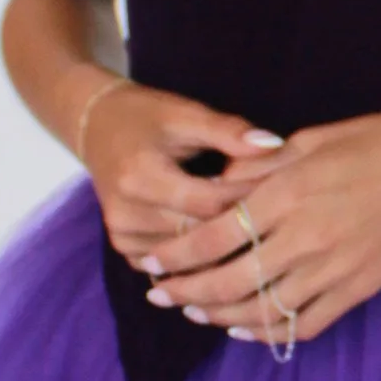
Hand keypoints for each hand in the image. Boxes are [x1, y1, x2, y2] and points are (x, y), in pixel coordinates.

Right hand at [78, 78, 286, 270]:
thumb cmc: (148, 116)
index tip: (282, 191)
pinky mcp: (125, 249)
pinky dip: (201, 258)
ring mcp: (123, 236)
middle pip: (200, 235)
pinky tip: (227, 247)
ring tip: (260, 233)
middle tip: (281, 219)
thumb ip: (228, 130)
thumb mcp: (185, 113)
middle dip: (241, 226)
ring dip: (224, 247)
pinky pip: (173, 266)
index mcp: (141, 176)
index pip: (209, 202)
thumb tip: (274, 144)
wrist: (98, 128)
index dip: (249, 198)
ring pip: (189, 257)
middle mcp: (126, 213)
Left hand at [128, 105, 380, 348]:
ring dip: (219, 315)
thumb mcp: (313, 139)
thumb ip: (261, 166)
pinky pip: (303, 324)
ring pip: (260, 310)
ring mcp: (333, 269)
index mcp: (288, 194)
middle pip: (227, 281)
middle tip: (158, 294)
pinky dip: (268, 332)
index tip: (151, 260)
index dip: (174, 254)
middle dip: (184, 291)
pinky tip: (245, 328)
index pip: (212, 237)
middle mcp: (305, 238)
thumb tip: (217, 181)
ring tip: (194, 310)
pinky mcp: (357, 289)